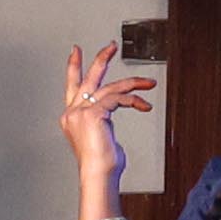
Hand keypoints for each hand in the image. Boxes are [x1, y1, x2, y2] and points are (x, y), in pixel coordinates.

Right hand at [59, 42, 156, 195]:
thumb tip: (109, 118)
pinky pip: (118, 99)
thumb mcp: (101, 137)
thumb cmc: (102, 162)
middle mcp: (73, 112)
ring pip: (110, 88)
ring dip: (133, 83)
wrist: (99, 173)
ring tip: (148, 82)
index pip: (72, 87)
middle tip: (111, 46)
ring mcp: (81, 112)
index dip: (74, 68)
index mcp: (72, 117)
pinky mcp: (93, 114)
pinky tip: (143, 105)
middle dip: (101, 60)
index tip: (75, 52)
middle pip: (87, 79)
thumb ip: (102, 122)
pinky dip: (133, 100)